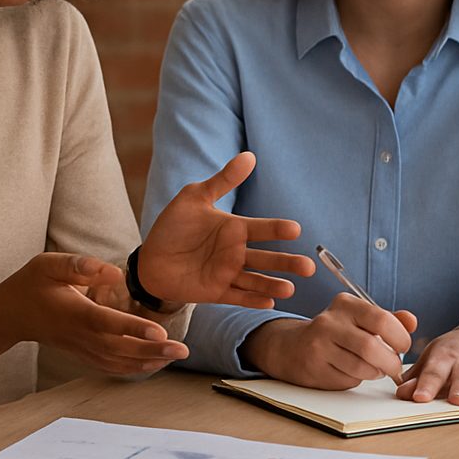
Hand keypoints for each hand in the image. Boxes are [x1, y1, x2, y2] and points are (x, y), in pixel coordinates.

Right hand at [8, 252, 188, 374]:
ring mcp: (82, 349)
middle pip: (120, 348)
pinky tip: (153, 364)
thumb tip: (114, 272)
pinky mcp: (83, 355)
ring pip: (118, 362)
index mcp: (75, 312)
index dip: (134, 329)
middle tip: (183, 351)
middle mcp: (80, 335)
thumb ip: (80, 266)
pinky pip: (111, 366)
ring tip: (176, 357)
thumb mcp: (49, 264)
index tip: (160, 333)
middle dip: (153, 351)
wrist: (10, 315)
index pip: (108, 323)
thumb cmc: (31, 284)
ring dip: (149, 362)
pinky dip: (133, 369)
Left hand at [138, 151, 314, 307]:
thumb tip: (249, 156)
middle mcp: (236, 253)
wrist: (150, 258)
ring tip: (290, 289)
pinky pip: (237, 297)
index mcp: (234, 229)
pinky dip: (252, 300)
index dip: (278, 229)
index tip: (295, 229)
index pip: (262, 229)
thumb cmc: (174, 226)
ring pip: (256, 280)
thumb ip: (223, 180)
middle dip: (287, 263)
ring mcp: (227, 274)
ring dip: (273, 284)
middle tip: (309, 266)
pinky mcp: (216, 292)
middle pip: (266, 258)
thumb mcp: (195, 198)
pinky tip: (268, 303)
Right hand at [243, 295, 417, 389]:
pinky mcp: (314, 367)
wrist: (291, 347)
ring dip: (375, 373)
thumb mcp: (359, 319)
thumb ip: (388, 320)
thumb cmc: (334, 333)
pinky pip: (348, 380)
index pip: (382, 320)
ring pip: (362, 368)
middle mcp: (329, 321)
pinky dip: (357, 379)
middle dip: (391, 363)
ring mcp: (318, 345)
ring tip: (373, 369)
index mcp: (345, 304)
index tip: (402, 347)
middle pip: (372, 348)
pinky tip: (352, 372)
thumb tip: (411, 321)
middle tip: (394, 368)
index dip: (400, 338)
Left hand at [398, 315, 458, 404]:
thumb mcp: (435, 357)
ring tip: (458, 401)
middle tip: (424, 398)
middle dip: (435, 385)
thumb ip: (418, 377)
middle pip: (444, 373)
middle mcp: (457, 359)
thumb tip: (401, 393)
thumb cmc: (457, 350)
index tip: (415, 397)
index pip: (429, 371)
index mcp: (440, 355)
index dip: (422, 384)